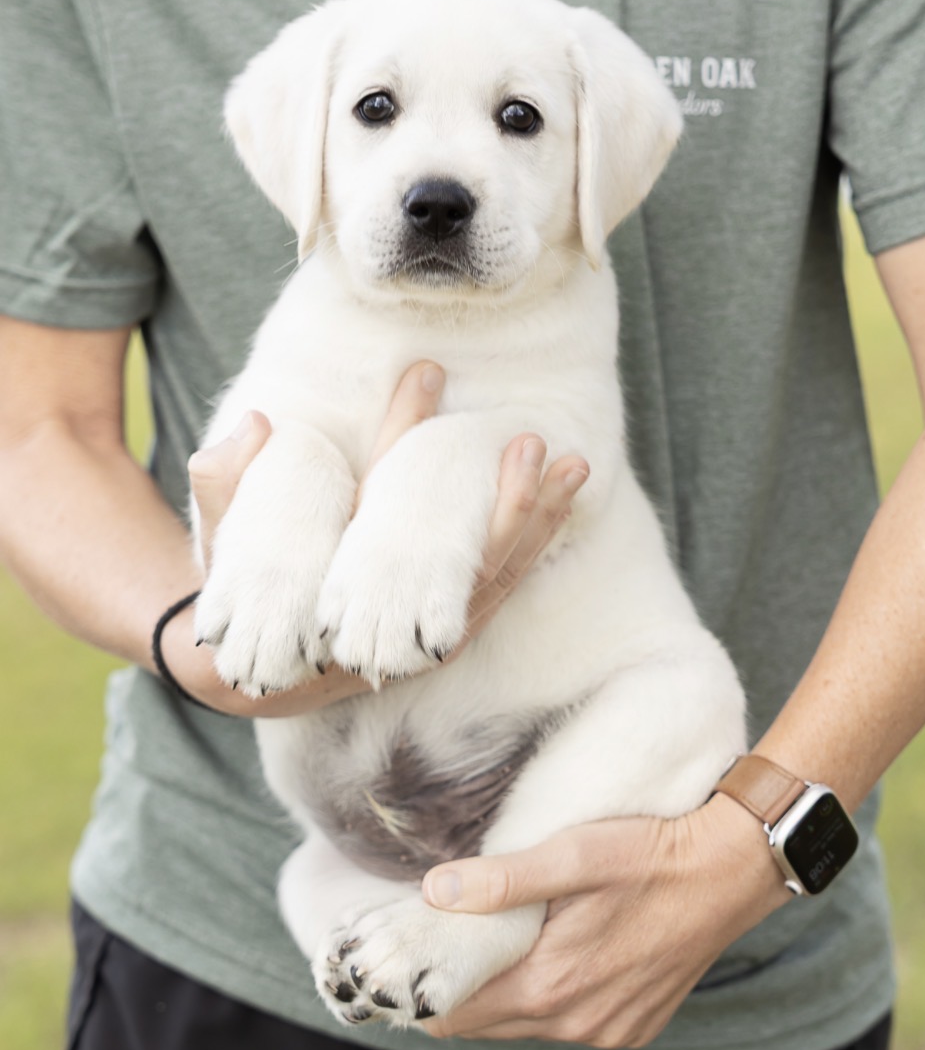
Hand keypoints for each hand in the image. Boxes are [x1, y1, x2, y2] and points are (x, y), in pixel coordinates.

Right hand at [160, 361, 588, 713]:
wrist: (262, 677)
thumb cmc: (246, 597)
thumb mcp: (225, 547)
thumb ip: (227, 487)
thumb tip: (252, 424)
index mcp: (338, 584)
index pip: (379, 499)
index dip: (402, 431)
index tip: (427, 372)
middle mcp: (392, 617)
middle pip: (459, 557)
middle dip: (502, 502)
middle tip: (532, 441)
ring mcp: (429, 634)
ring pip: (494, 575)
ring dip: (536, 521)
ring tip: (574, 467)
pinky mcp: (453, 635)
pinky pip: (502, 588)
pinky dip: (535, 546)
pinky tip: (565, 504)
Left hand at [420, 794, 789, 1047]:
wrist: (731, 871)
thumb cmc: (652, 854)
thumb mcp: (574, 854)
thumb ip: (503, 879)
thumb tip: (435, 891)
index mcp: (552, 985)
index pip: (456, 1010)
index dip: (425, 982)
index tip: (406, 950)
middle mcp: (576, 1023)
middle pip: (486, 1020)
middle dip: (459, 985)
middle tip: (442, 937)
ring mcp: (608, 1031)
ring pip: (525, 1023)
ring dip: (504, 989)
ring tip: (491, 939)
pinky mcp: (632, 1026)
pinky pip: (567, 1021)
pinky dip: (548, 995)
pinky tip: (551, 951)